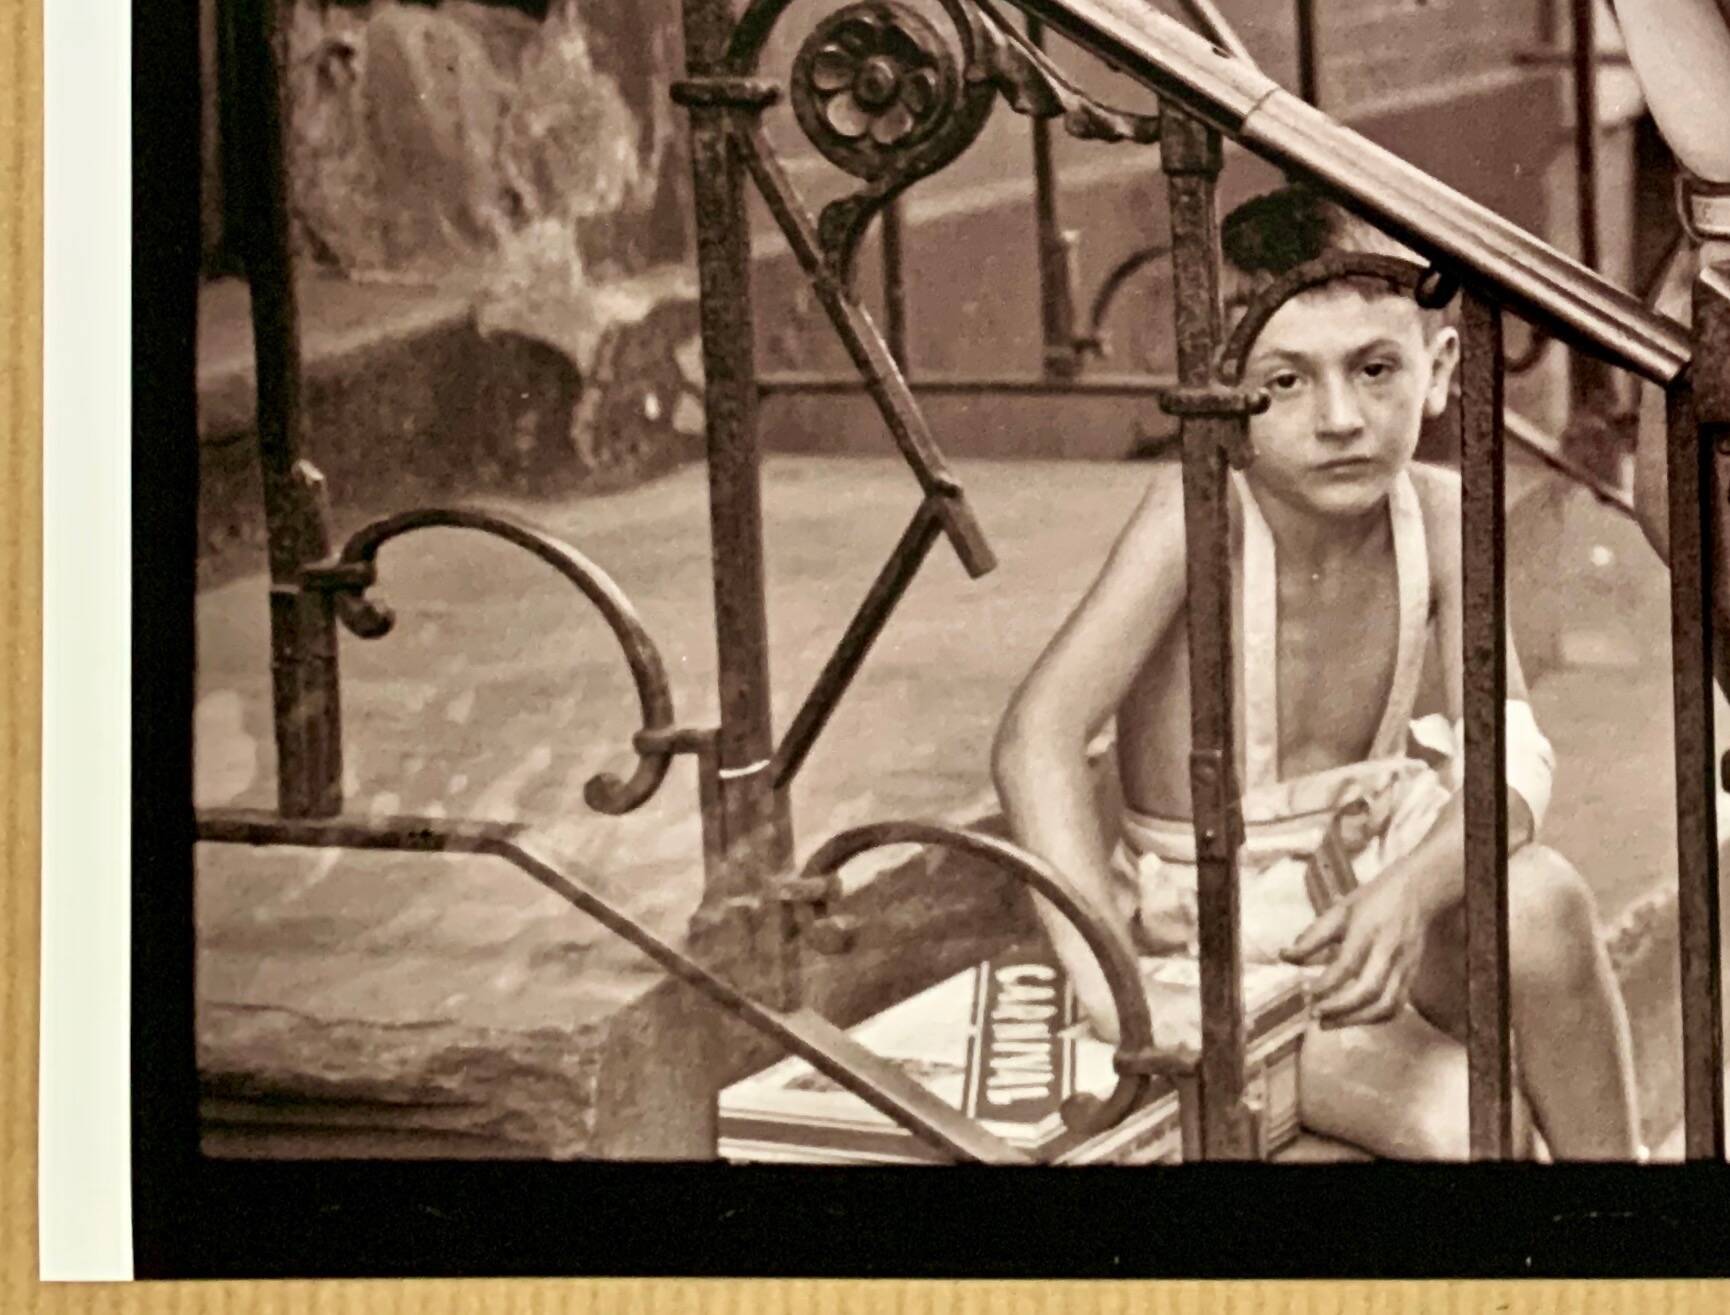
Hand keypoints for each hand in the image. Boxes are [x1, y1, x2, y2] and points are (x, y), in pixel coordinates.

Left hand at [1281, 870, 1428, 1028]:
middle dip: (1340, 1008)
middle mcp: (1388, 951)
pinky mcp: (1412, 977)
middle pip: (1369, 989)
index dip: (1326, 984)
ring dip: (1355, 1020)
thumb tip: (1284, 957)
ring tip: (1328, 1023)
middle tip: (1315, 1015)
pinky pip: (1395, 1006)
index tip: (1306, 994)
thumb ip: (1312, 936)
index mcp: (1367, 931)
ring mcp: (1404, 966)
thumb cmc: (1372, 902)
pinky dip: (1372, 1019)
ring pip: (1385, 1004)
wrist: (1417, 893)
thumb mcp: (1339, 911)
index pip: (1347, 964)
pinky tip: (1351, 1019)